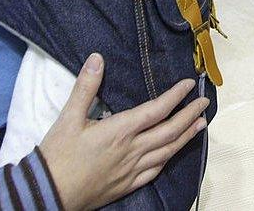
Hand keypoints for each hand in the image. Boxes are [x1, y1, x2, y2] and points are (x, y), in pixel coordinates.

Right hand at [40, 54, 208, 209]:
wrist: (48, 194)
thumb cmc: (57, 156)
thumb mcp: (68, 118)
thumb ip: (85, 87)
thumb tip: (97, 59)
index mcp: (120, 130)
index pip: (157, 110)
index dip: (175, 96)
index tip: (189, 85)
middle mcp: (132, 150)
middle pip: (170, 130)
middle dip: (189, 115)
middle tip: (205, 103)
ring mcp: (132, 170)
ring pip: (167, 151)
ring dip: (186, 136)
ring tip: (200, 125)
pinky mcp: (127, 185)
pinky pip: (155, 171)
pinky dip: (169, 159)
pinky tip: (173, 154)